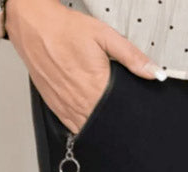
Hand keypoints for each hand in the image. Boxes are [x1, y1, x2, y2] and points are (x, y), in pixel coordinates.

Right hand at [5, 0, 164, 134]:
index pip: (119, 115)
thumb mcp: (105, 36)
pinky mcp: (54, 106)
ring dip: (99, 128)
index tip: (136, 121)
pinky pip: (72, 127)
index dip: (129, 121)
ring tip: (110, 125)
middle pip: (104, 125)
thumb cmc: (66, 28)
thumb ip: (132, 56)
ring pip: (88, 129)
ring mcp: (65, 106)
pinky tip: (90, 119)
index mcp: (95, 86)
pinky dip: (83, 126)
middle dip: (116, 127)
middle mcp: (80, 101)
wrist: (33, 25)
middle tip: (126, 126)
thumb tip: (155, 73)